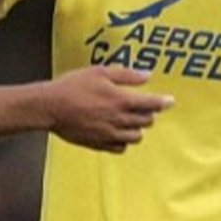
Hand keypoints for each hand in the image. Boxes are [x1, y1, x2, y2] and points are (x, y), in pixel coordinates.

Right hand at [46, 65, 173, 152]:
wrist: (50, 107)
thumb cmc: (73, 86)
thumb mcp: (100, 72)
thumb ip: (126, 75)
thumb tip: (147, 76)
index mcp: (121, 100)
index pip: (152, 104)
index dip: (164, 102)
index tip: (170, 101)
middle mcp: (118, 120)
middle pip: (146, 121)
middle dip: (149, 113)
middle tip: (143, 105)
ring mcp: (109, 134)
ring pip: (136, 136)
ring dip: (137, 127)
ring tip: (130, 119)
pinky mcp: (99, 144)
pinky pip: (120, 147)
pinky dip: (123, 141)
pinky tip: (118, 132)